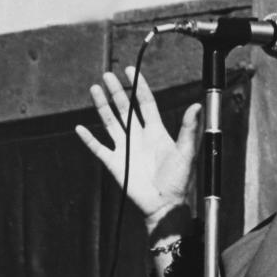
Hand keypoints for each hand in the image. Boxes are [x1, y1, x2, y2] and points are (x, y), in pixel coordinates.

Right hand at [76, 67, 200, 230]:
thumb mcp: (186, 152)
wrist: (165, 205)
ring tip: (94, 89)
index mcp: (156, 131)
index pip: (145, 103)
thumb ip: (189, 128)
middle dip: (116, 91)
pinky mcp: (115, 163)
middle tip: (107, 74)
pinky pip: (98, 148)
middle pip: (125, 108)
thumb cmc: (178, 182)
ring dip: (102, 106)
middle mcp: (139, 137)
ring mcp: (125, 149)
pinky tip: (80, 128)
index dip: (138, 86)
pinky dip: (88, 139)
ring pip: (110, 122)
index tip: (130, 70)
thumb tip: (197, 105)